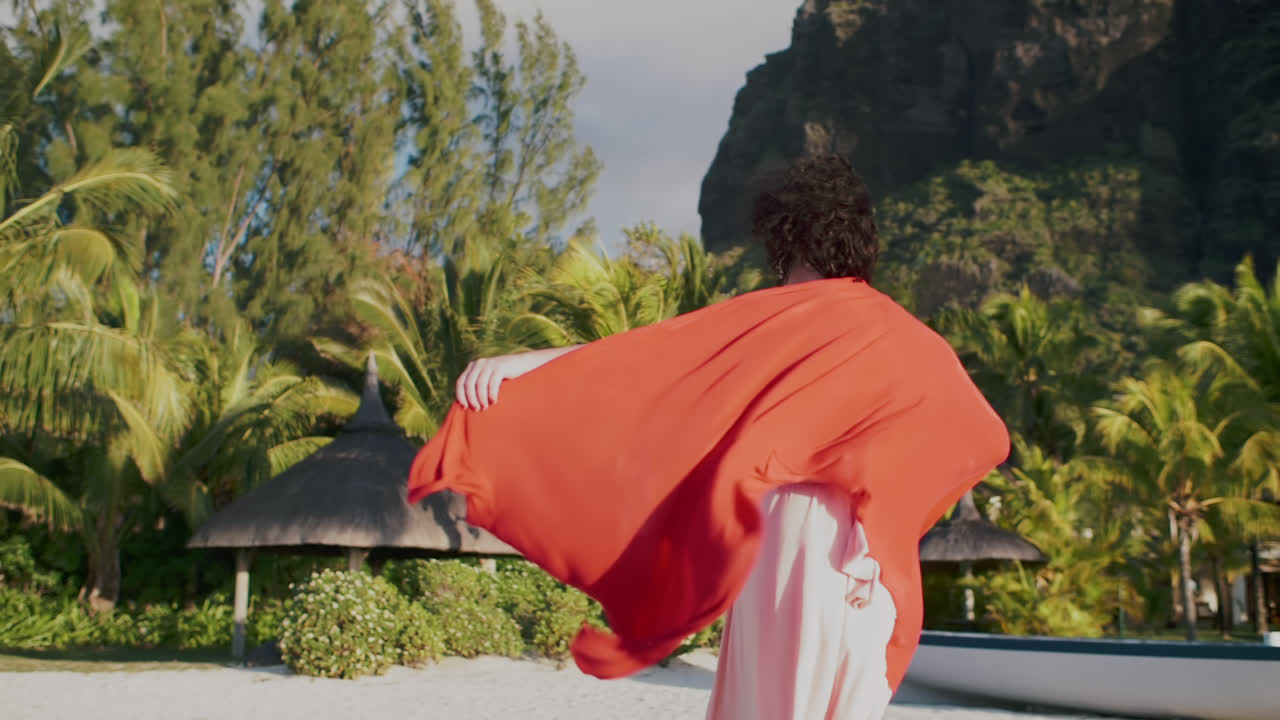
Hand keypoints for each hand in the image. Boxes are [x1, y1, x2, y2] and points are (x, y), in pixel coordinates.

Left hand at [455, 348, 569, 409]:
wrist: (524, 365)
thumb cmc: (506, 378)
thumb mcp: (488, 380)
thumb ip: (477, 386)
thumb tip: (465, 404)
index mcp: (473, 366)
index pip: (460, 382)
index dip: (460, 395)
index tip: (464, 407)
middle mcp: (479, 363)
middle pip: (468, 384)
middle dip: (471, 399)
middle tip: (477, 409)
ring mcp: (489, 363)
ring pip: (479, 384)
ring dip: (481, 398)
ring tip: (485, 407)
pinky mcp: (500, 366)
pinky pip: (492, 383)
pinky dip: (491, 394)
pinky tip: (494, 401)